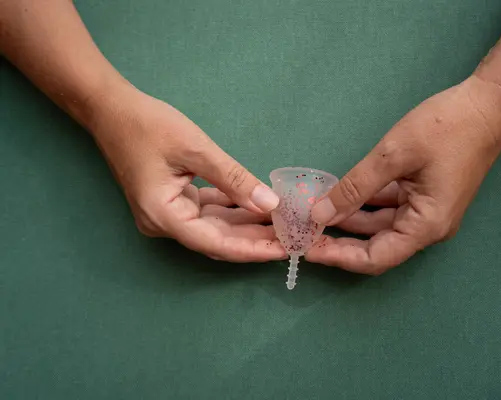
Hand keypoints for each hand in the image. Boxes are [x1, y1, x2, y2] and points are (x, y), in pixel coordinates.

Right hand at [88, 85, 285, 261]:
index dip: (251, 249)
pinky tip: (260, 206)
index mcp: (163, 216)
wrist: (112, 109)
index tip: (282, 250)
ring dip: (247, 225)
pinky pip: (209, 212)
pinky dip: (233, 209)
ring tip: (283, 224)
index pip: (215, 243)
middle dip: (255, 239)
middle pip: (217, 239)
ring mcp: (168, 214)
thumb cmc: (149, 125)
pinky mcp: (174, 202)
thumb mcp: (196, 149)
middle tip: (292, 239)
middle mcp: (163, 223)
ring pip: (215, 227)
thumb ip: (233, 179)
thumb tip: (270, 203)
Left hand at [307, 75, 500, 274]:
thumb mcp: (393, 156)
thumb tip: (318, 215)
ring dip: (348, 220)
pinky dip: (364, 204)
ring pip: (380, 226)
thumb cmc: (445, 127)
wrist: (488, 103)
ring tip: (313, 213)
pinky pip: (388, 208)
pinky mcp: (424, 196)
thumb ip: (355, 188)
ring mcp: (427, 212)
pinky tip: (337, 196)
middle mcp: (427, 227)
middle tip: (303, 234)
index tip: (308, 249)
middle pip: (377, 246)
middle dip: (339, 241)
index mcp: (426, 226)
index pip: (376, 258)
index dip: (340, 258)